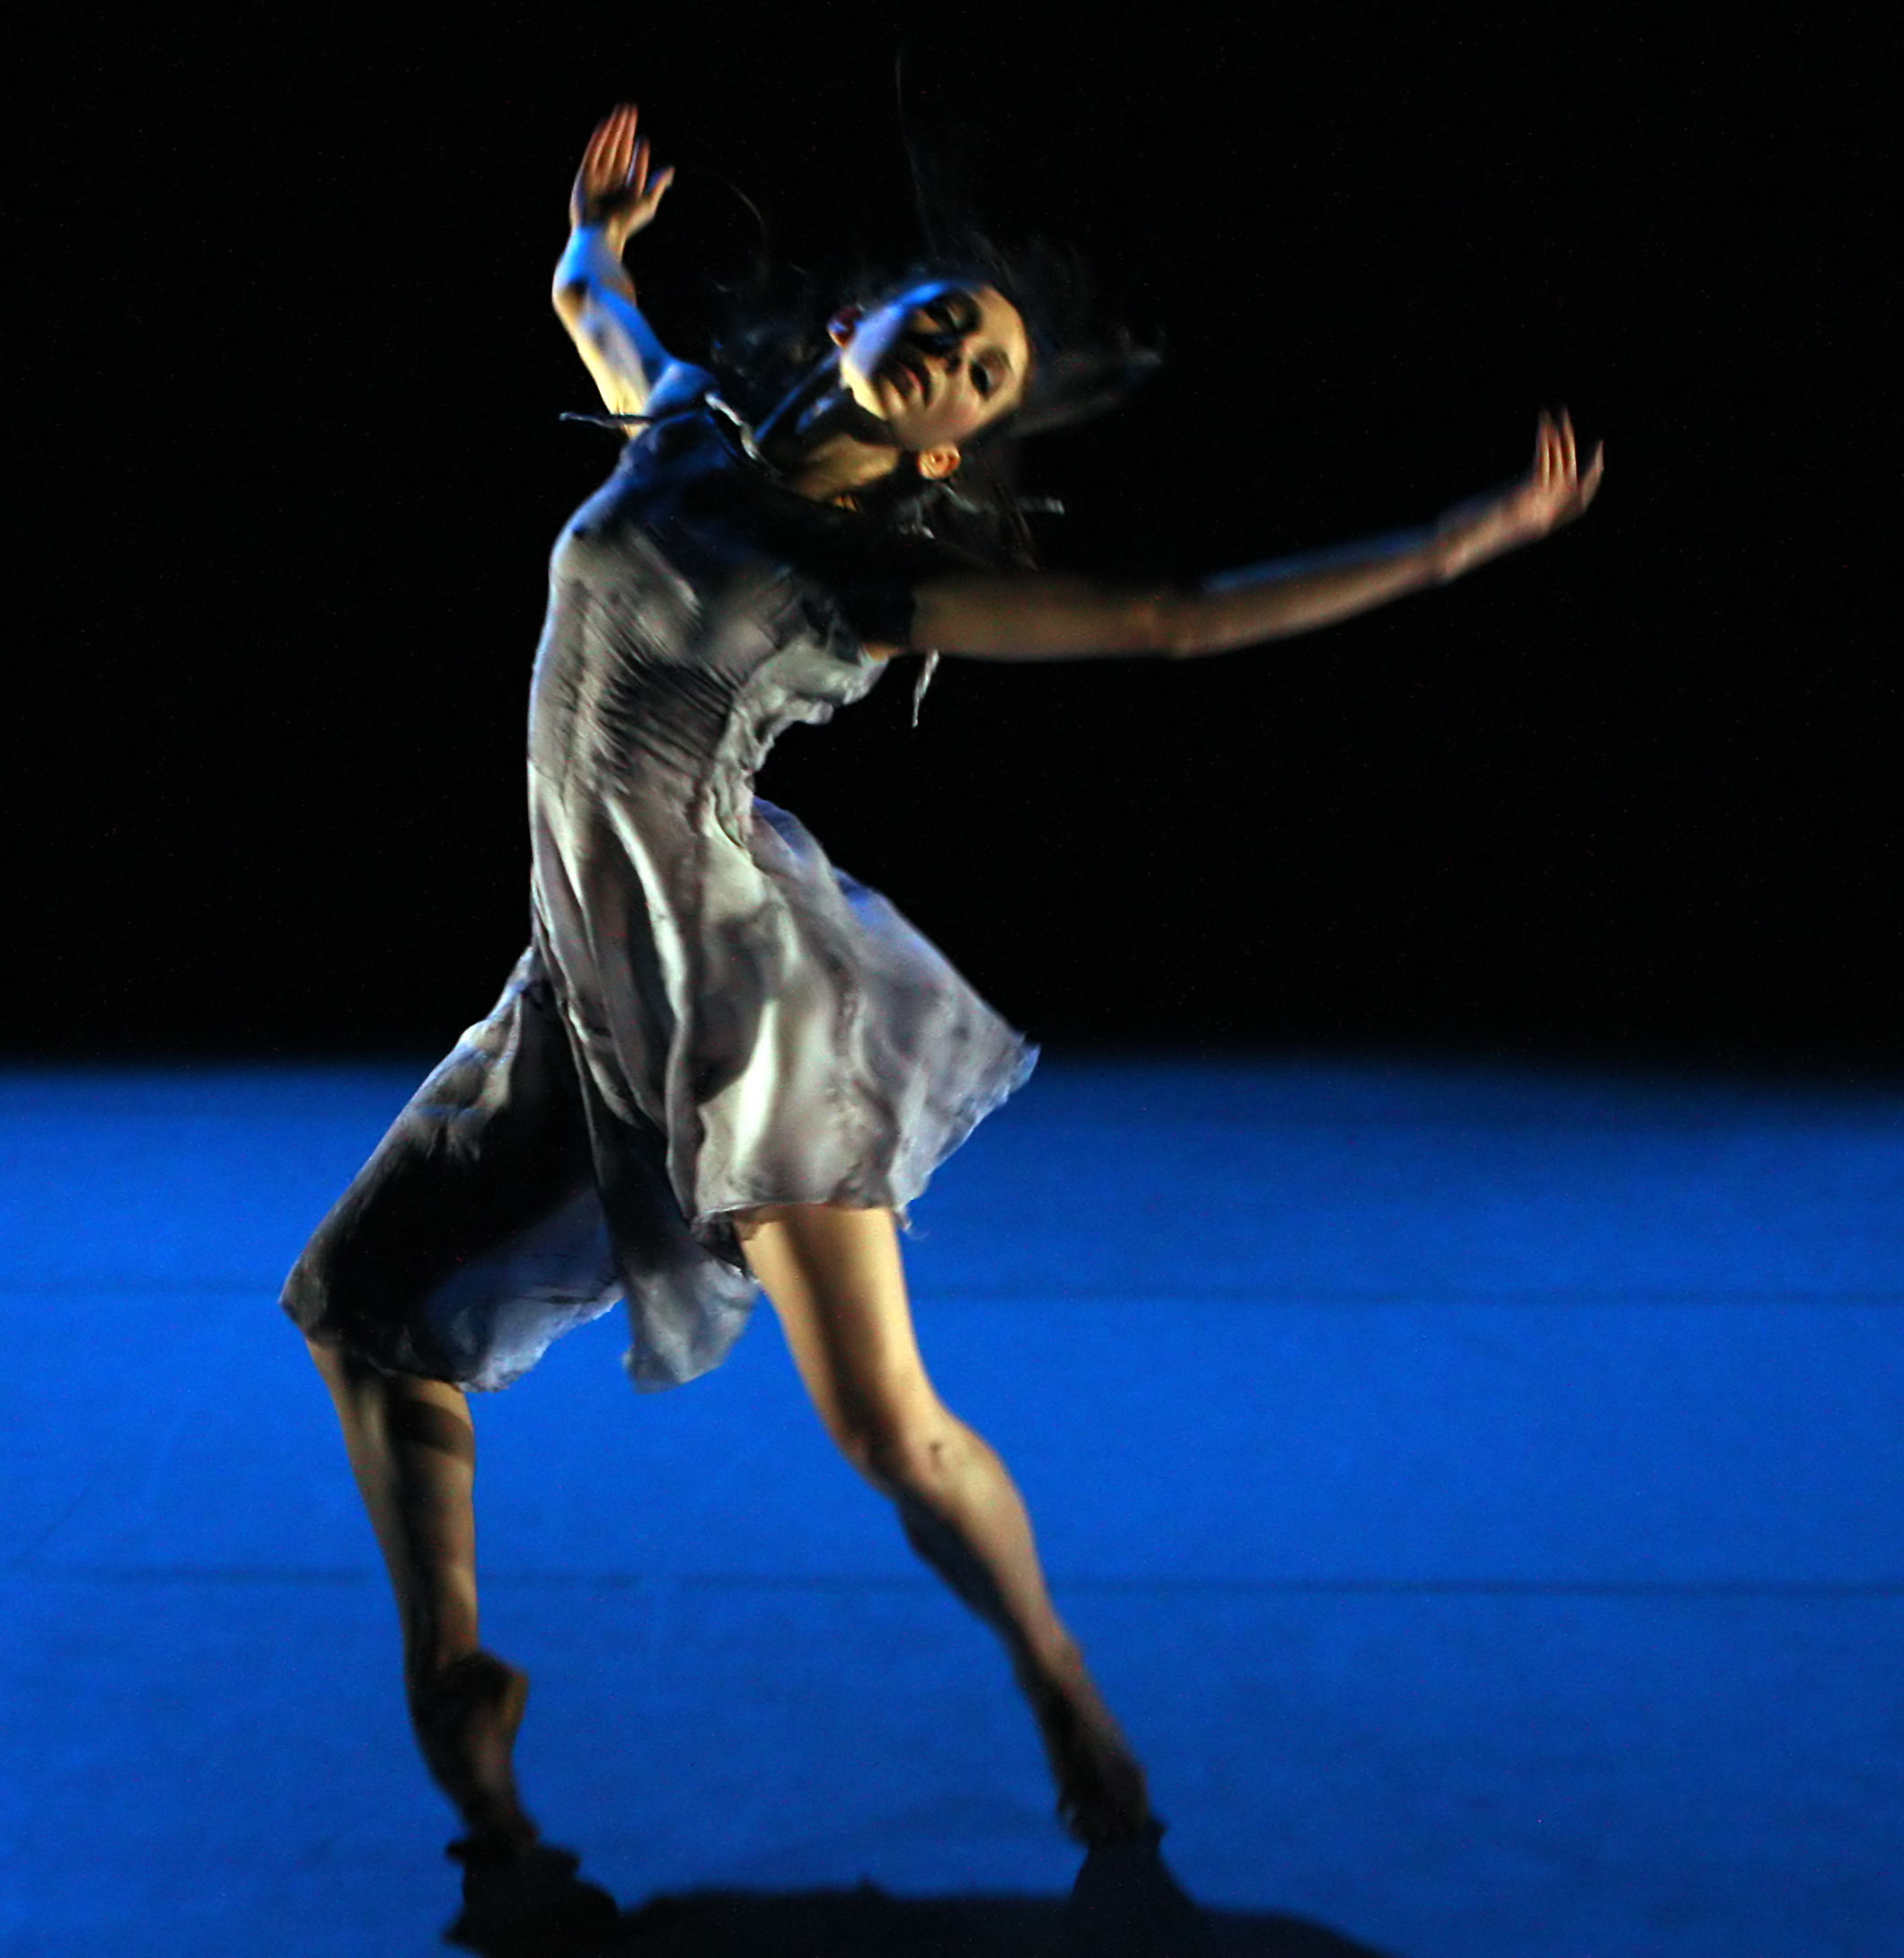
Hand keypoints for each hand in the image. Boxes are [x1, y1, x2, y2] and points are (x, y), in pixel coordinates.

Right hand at [571, 104, 675, 250]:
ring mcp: (598, 178)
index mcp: (627, 192)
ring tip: (621, 111)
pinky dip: (599, 139)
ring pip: (608, 148)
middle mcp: (612, 183)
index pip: (634, 168)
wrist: (601, 233)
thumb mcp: (646, 203)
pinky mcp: (584, 175)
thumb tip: (670, 169)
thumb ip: (657, 185)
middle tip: (631, 111)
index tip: (642, 141)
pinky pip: (593, 152)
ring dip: (614, 129)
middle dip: (625, 131)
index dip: (639, 155)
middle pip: (620, 151)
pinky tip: (606, 125)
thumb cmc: (625, 223)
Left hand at [1436, 410, 1604, 578]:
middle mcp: (1544, 516)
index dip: (1591, 485)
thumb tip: (1514, 497)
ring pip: (1561, 464)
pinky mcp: (1523, 493)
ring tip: (1558, 414)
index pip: (1578, 506)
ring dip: (1561, 436)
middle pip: (1576, 482)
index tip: (1597, 463)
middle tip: (1592, 438)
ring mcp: (1536, 505)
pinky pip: (1543, 460)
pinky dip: (1545, 440)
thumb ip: (1513, 507)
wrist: (1456, 542)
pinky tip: (1544, 424)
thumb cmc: (1467, 532)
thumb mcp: (1497, 520)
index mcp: (1541, 524)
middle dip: (1585, 457)